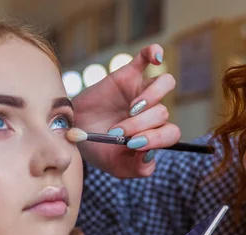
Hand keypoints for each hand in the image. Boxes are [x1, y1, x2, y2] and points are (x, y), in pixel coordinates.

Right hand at [72, 44, 178, 178]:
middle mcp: (152, 112)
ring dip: (151, 97)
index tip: (133, 144)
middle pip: (163, 113)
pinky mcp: (129, 75)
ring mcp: (142, 91)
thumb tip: (151, 155)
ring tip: (131, 108)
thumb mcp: (117, 167)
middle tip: (118, 132)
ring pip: (164, 84)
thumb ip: (138, 169)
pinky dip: (154, 53)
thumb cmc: (98, 149)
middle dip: (141, 125)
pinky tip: (155, 58)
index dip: (156, 139)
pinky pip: (147, 57)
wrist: (74, 131)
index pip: (171, 133)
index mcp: (154, 133)